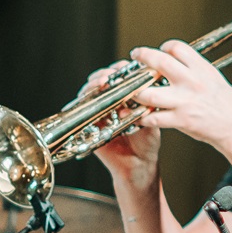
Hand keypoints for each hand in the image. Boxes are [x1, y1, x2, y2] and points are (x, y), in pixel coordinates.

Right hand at [77, 60, 162, 184]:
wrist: (138, 164)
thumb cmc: (146, 142)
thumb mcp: (150, 120)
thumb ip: (144, 107)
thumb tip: (137, 93)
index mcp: (127, 96)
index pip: (120, 75)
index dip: (120, 69)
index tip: (124, 68)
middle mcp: (112, 101)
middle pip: (102, 79)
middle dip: (104, 74)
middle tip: (108, 77)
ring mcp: (99, 111)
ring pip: (90, 92)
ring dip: (93, 85)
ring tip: (100, 85)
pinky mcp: (88, 124)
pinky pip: (81, 111)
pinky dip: (84, 103)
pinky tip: (90, 100)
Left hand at [128, 38, 231, 159]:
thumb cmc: (228, 105)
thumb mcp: (214, 78)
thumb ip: (196, 69)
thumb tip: (179, 62)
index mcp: (201, 69)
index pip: (177, 48)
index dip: (165, 47)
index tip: (159, 50)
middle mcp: (192, 82)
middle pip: (159, 62)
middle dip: (143, 56)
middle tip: (136, 55)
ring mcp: (185, 101)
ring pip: (150, 93)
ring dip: (137, 93)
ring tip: (134, 92)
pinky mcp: (181, 120)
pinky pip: (154, 118)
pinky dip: (144, 117)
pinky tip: (142, 116)